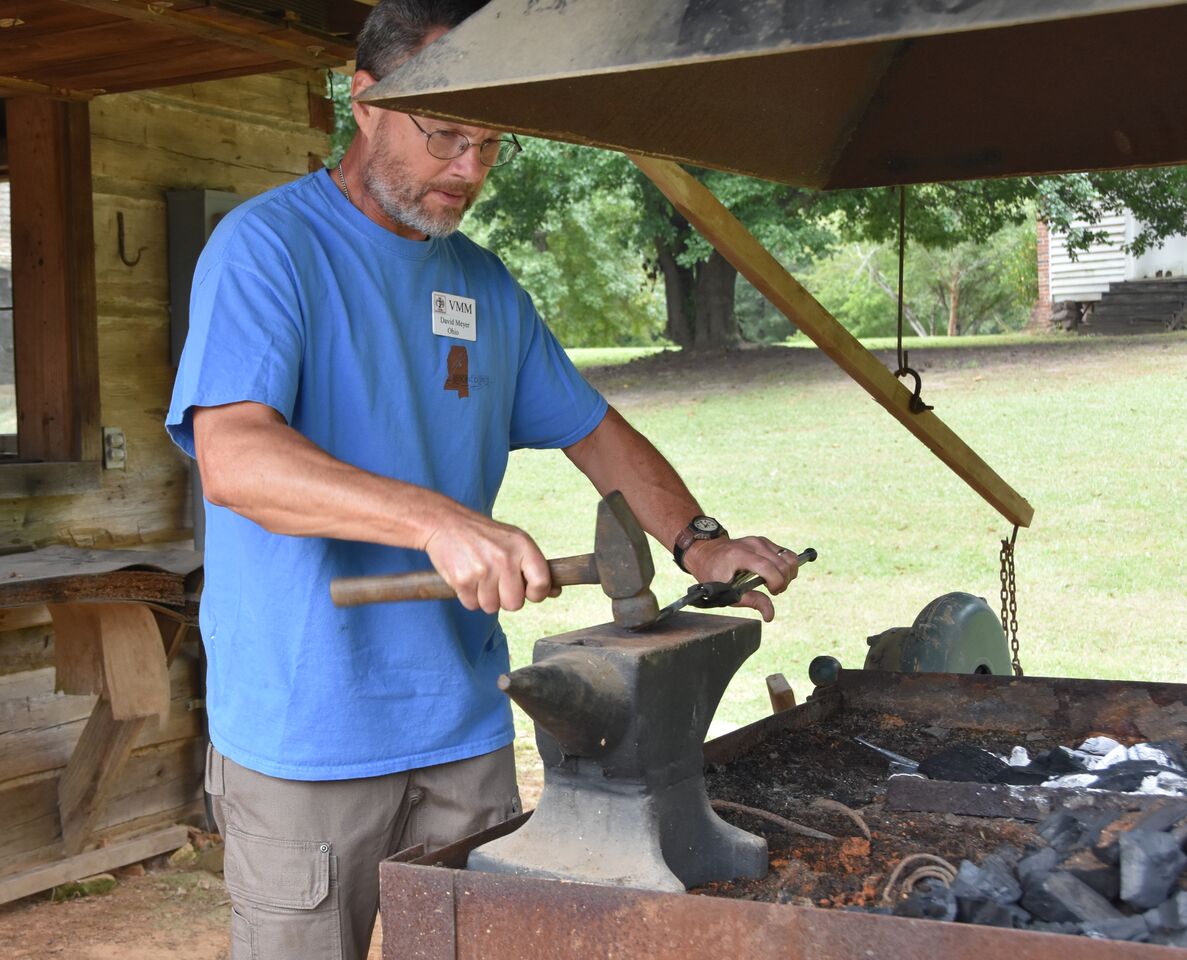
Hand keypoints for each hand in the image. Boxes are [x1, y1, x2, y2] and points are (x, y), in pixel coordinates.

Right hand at [423, 508, 554, 613]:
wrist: (446, 523)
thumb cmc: (485, 536)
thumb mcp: (515, 542)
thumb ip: (536, 567)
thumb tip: (556, 591)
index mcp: (523, 546)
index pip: (542, 584)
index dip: (536, 594)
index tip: (527, 591)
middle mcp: (505, 557)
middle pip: (515, 604)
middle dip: (505, 599)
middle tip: (497, 582)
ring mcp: (483, 569)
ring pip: (492, 608)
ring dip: (485, 598)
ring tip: (480, 578)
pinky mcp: (462, 579)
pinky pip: (472, 605)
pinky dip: (469, 597)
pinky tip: (468, 578)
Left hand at [682, 536, 796, 622]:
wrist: (706, 552)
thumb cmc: (713, 573)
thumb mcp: (725, 591)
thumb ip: (751, 601)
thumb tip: (770, 615)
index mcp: (739, 555)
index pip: (767, 567)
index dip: (776, 582)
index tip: (772, 592)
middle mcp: (752, 545)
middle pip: (783, 563)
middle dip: (783, 582)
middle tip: (772, 591)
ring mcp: (760, 541)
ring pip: (789, 557)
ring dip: (788, 574)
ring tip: (775, 583)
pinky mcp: (765, 542)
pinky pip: (786, 554)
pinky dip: (786, 567)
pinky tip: (775, 575)